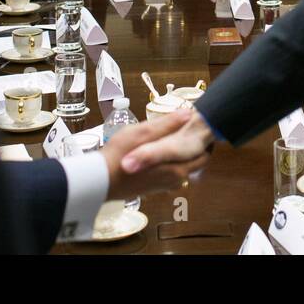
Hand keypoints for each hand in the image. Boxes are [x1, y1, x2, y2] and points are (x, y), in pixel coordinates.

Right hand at [99, 111, 213, 201]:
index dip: (205, 140)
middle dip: (197, 148)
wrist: (97, 182)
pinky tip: (161, 153)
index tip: (201, 128)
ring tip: (177, 139)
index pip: (204, 155)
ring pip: (183, 169)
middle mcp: (174, 180)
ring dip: (184, 156)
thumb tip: (187, 114)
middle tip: (191, 131)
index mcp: (177, 168)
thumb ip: (166, 125)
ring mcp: (164, 186)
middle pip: (195, 163)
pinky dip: (172, 164)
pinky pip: (171, 175)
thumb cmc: (118, 156)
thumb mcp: (142, 133)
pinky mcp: (153, 189)